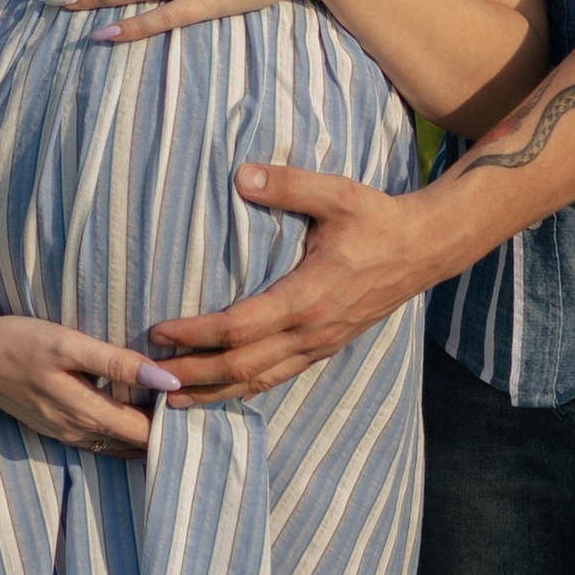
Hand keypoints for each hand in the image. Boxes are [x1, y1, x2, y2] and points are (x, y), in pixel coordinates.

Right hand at [0, 279, 180, 452]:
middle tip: (198, 411)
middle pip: (135, 444)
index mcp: (87, 413)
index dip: (175, 423)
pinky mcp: (52, 428)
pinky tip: (135, 423)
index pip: (147, 432)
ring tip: (175, 420)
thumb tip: (168, 382)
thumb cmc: (20, 341)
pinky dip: (121, 435)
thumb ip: (120, 363)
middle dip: (166, 433)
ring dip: (144, 437)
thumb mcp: (70, 345)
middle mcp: (78, 432)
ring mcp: (63, 434)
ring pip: (116, 446)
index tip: (200, 404)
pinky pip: (97, 441)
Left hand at [147, 166, 434, 401]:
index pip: (238, 327)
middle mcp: (311, 332)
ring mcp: (320, 345)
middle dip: (194, 375)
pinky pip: (278, 377)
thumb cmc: (377, 219)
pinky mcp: (325, 348)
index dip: (195, 334)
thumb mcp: (336, 194)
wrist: (423, 249)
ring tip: (174, 399)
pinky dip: (244, 389)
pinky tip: (222, 391)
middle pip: (242, 367)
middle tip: (151, 378)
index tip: (159, 331)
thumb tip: (242, 175)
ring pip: (259, 381)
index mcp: (308, 297)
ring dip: (215, 392)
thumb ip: (288, 185)